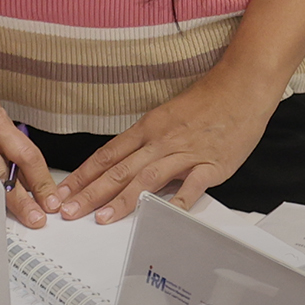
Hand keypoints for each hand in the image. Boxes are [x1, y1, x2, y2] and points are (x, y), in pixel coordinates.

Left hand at [43, 70, 270, 224]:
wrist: (242, 86)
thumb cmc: (207, 101)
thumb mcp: (167, 116)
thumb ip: (147, 142)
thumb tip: (124, 166)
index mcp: (147, 128)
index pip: (107, 155)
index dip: (82, 176)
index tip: (62, 193)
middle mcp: (160, 140)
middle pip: (119, 170)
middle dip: (90, 193)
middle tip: (67, 211)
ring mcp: (185, 153)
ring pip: (146, 178)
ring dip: (122, 200)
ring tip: (102, 218)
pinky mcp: (210, 164)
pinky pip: (190, 186)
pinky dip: (176, 203)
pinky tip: (161, 219)